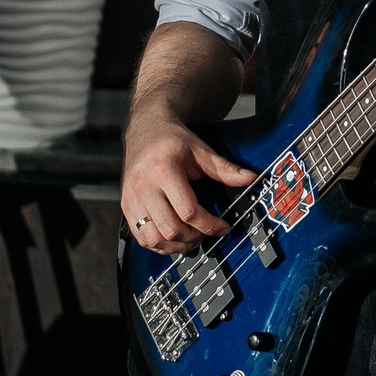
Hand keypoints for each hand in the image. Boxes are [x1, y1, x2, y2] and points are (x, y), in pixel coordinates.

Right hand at [121, 105, 256, 253]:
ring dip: (176, 245)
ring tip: (192, 237)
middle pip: (170, 229)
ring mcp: (132, 199)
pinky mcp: (126, 206)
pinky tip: (174, 237)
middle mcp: (144, 187)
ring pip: (154, 238)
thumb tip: (250, 178)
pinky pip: (141, 237)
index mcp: (164, 172)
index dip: (209, 225)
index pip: (188, 212)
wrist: (146, 130)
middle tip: (207, 232)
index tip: (223, 226)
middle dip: (194, 237)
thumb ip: (225, 169)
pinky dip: (159, 244)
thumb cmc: (174, 141)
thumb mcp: (202, 151)